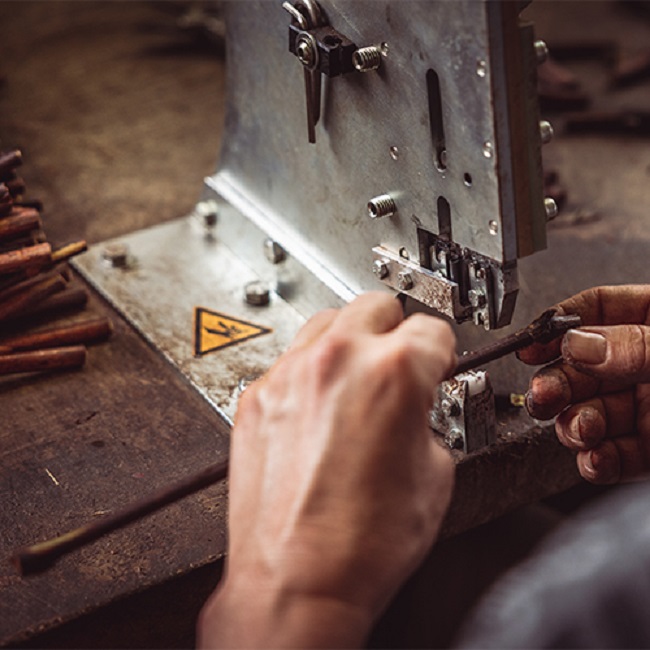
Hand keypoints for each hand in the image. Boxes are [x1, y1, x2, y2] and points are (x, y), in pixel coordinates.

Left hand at [198, 293, 455, 647]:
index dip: (442, 351)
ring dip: (350, 344)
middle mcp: (337, 361)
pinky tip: (321, 408)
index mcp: (394, 372)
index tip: (437, 362)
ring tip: (358, 382)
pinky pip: (290, 361)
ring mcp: (290, 375)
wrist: (297, 581)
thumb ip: (427, 419)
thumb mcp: (434, 475)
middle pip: (377, 306)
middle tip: (399, 364)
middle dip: (396, 332)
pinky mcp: (257, 397)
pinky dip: (311, 373)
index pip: (432, 328)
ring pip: (328, 323)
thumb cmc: (362, 542)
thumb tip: (418, 407)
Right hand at [519, 285, 649, 484]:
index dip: (558, 325)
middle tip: (544, 395)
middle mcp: (644, 365)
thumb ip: (636, 344)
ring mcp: (647, 408)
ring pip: (588, 413)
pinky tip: (593, 458)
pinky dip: (596, 462)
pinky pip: (612, 456)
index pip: (596, 311)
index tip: (532, 343)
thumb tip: (578, 343)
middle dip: (556, 384)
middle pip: (580, 368)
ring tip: (578, 429)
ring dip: (573, 424)